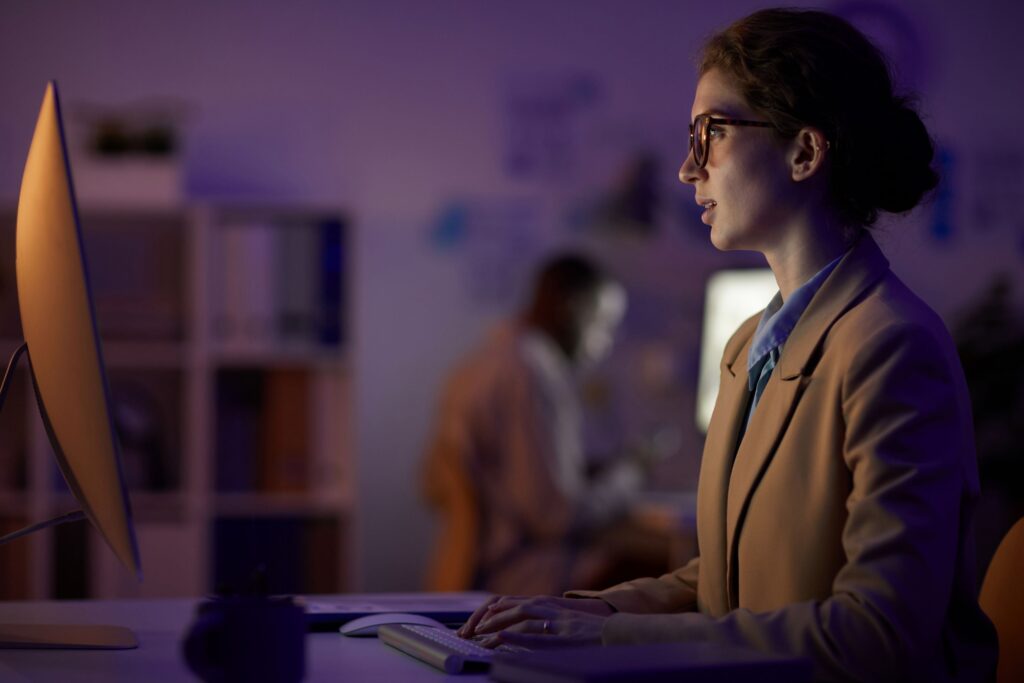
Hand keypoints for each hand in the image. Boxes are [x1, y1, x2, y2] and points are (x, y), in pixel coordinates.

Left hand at [458, 595, 612, 647]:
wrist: (615, 631)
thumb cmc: (589, 632)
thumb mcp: (560, 625)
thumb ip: (542, 626)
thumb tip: (522, 636)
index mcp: (544, 605)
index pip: (510, 603)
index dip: (490, 613)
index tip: (474, 625)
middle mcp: (546, 607)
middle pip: (509, 607)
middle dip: (486, 619)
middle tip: (469, 632)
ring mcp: (553, 618)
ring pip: (518, 618)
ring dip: (496, 625)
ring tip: (479, 635)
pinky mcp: (561, 631)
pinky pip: (535, 632)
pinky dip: (516, 634)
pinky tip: (503, 636)